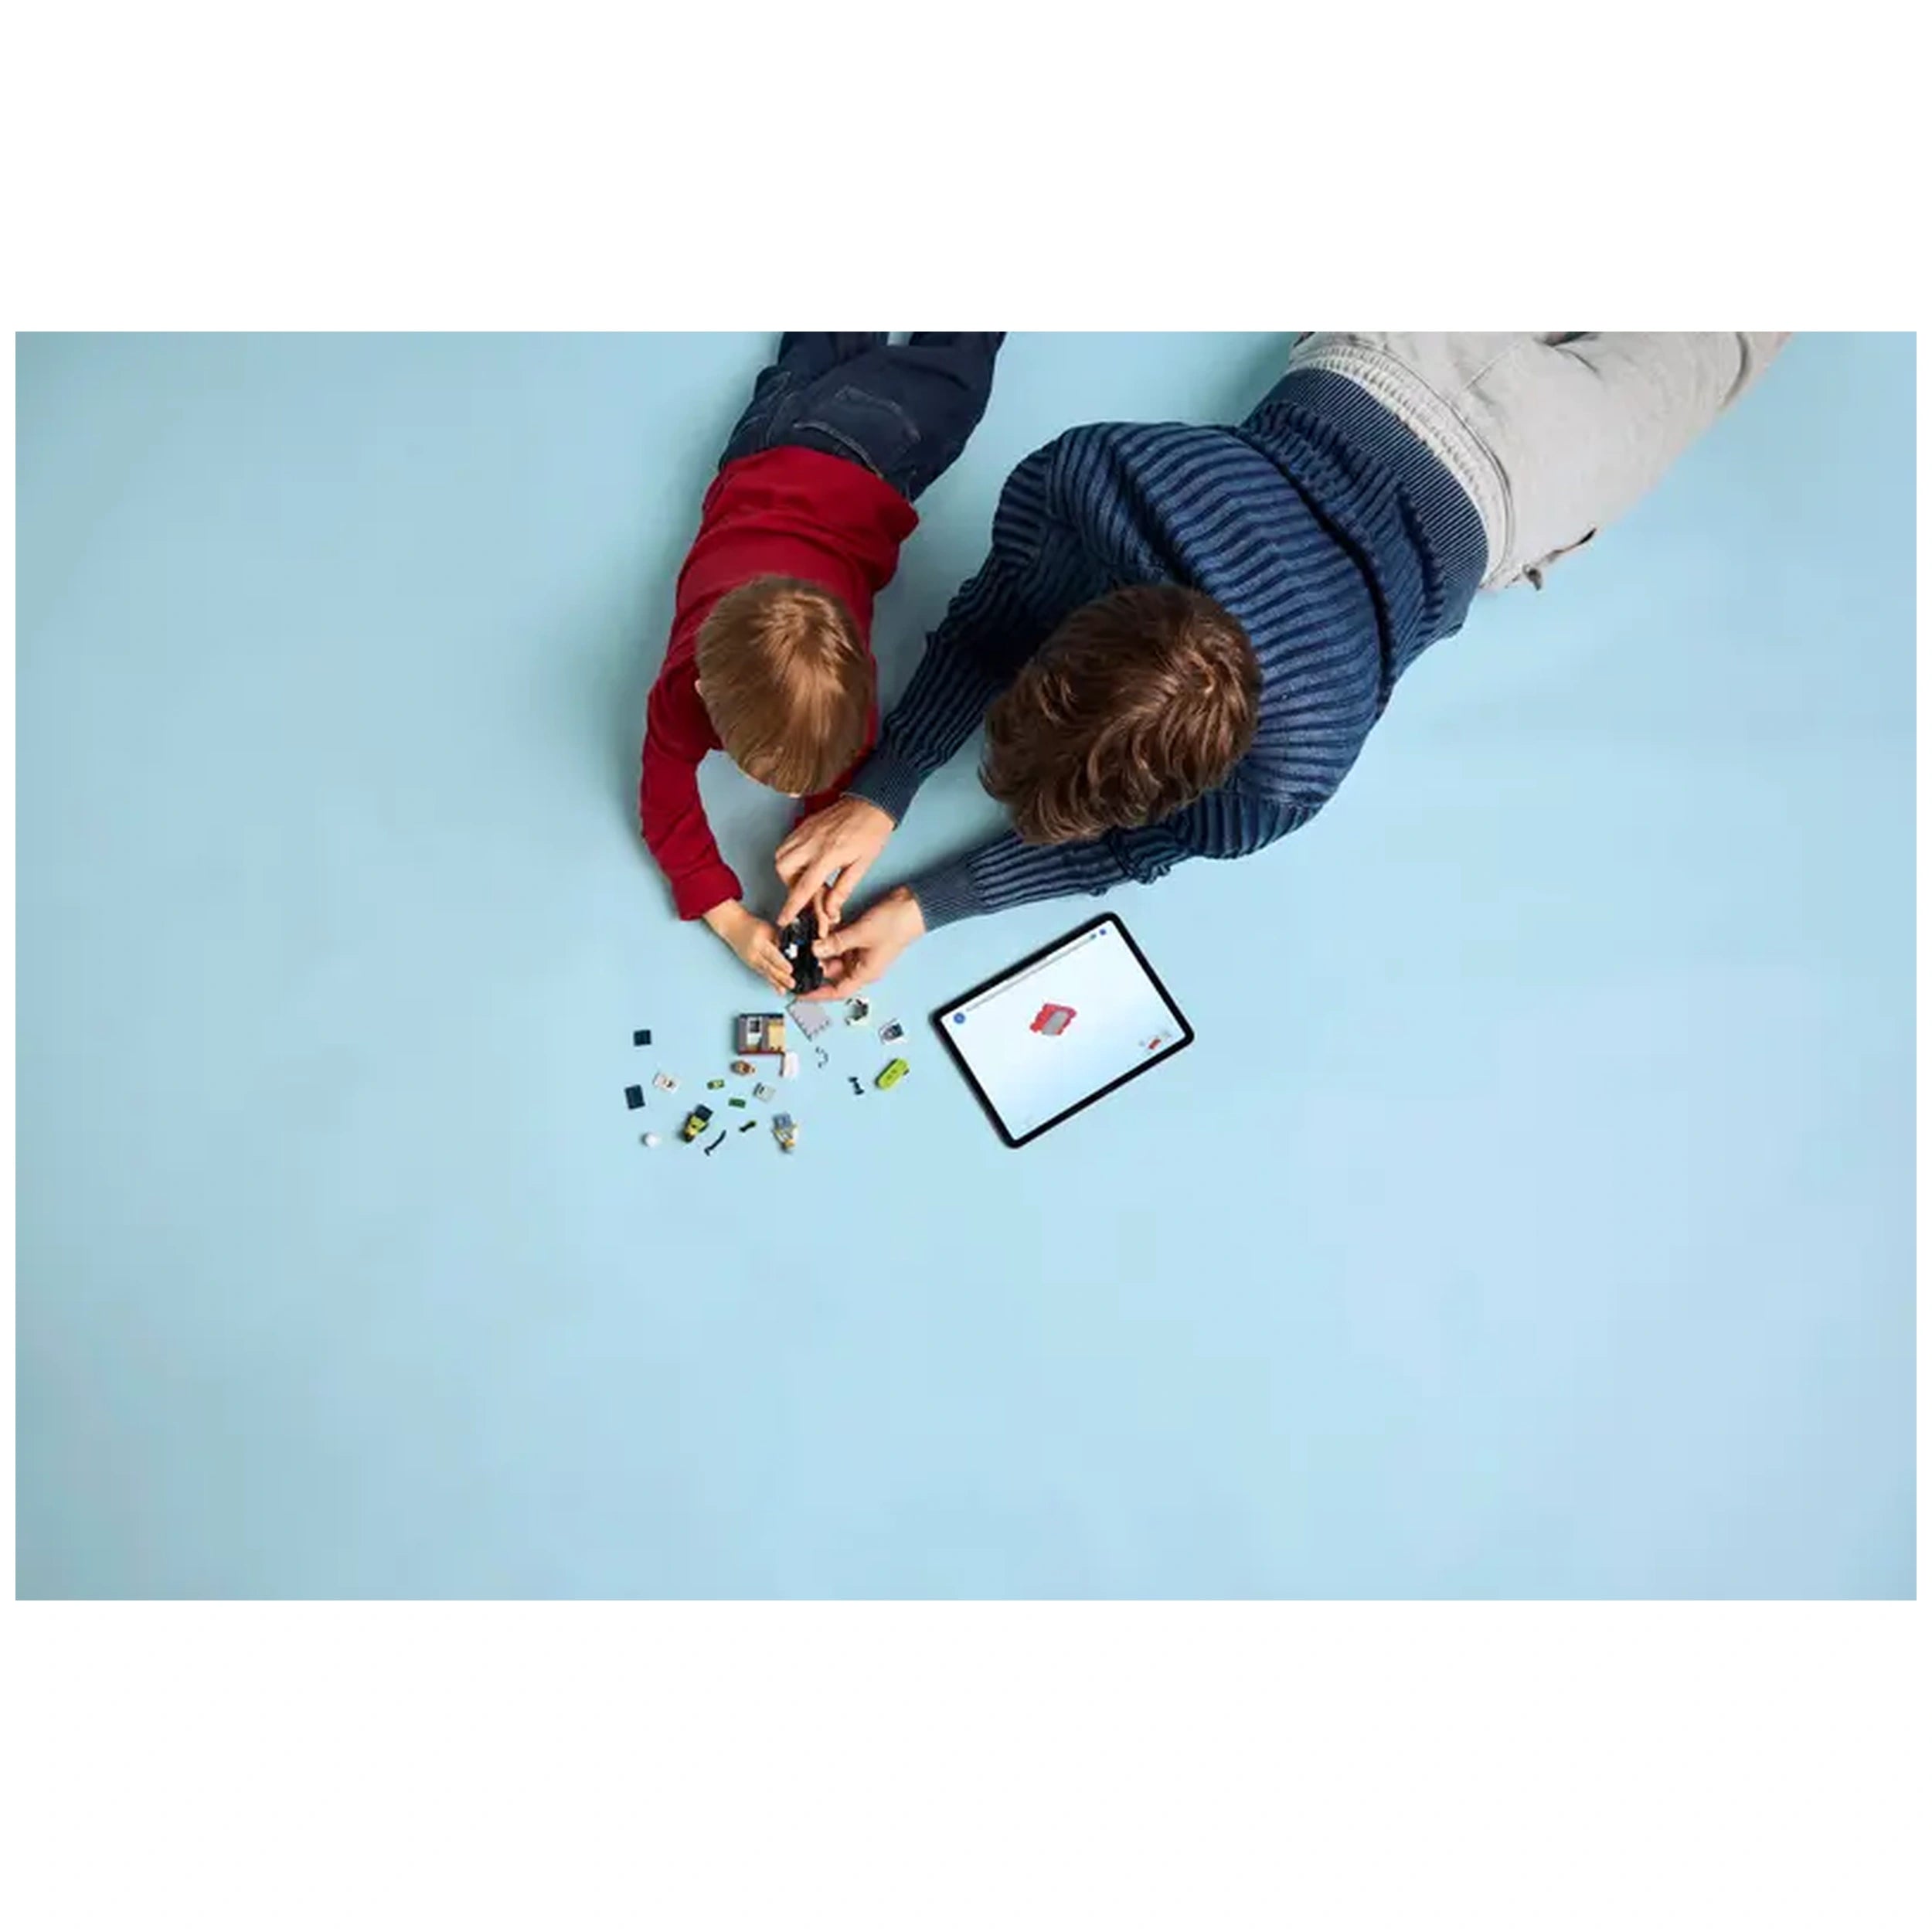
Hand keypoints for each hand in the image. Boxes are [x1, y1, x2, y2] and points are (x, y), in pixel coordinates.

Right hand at [703, 900, 792, 994]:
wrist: (734, 928)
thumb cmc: (752, 926)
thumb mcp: (769, 929)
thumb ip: (780, 940)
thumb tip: (791, 952)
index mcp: (759, 942)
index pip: (771, 954)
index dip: (781, 963)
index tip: (790, 970)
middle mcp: (754, 954)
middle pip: (768, 967)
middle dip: (781, 977)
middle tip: (791, 983)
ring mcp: (751, 961)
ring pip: (766, 973)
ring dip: (776, 983)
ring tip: (785, 990)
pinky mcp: (751, 965)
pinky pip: (763, 975)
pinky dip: (772, 982)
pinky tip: (779, 988)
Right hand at [774, 797, 895, 928]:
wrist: (872, 803)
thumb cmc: (871, 832)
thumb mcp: (862, 865)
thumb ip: (842, 889)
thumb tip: (830, 911)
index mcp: (827, 854)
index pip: (803, 887)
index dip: (792, 907)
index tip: (784, 920)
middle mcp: (811, 842)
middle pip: (784, 870)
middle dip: (791, 886)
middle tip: (809, 892)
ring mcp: (805, 831)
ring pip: (781, 857)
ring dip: (789, 872)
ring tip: (807, 877)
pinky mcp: (804, 825)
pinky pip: (787, 844)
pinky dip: (790, 857)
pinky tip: (806, 862)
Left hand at [800, 886, 924, 999]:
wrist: (913, 905)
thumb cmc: (897, 924)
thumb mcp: (862, 934)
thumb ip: (836, 942)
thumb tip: (815, 949)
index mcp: (865, 973)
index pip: (836, 991)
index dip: (816, 994)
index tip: (799, 993)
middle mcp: (861, 964)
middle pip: (831, 972)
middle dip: (815, 965)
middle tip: (797, 957)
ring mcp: (860, 951)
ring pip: (833, 955)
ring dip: (821, 948)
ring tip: (805, 941)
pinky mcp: (860, 937)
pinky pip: (839, 942)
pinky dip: (829, 937)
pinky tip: (818, 929)